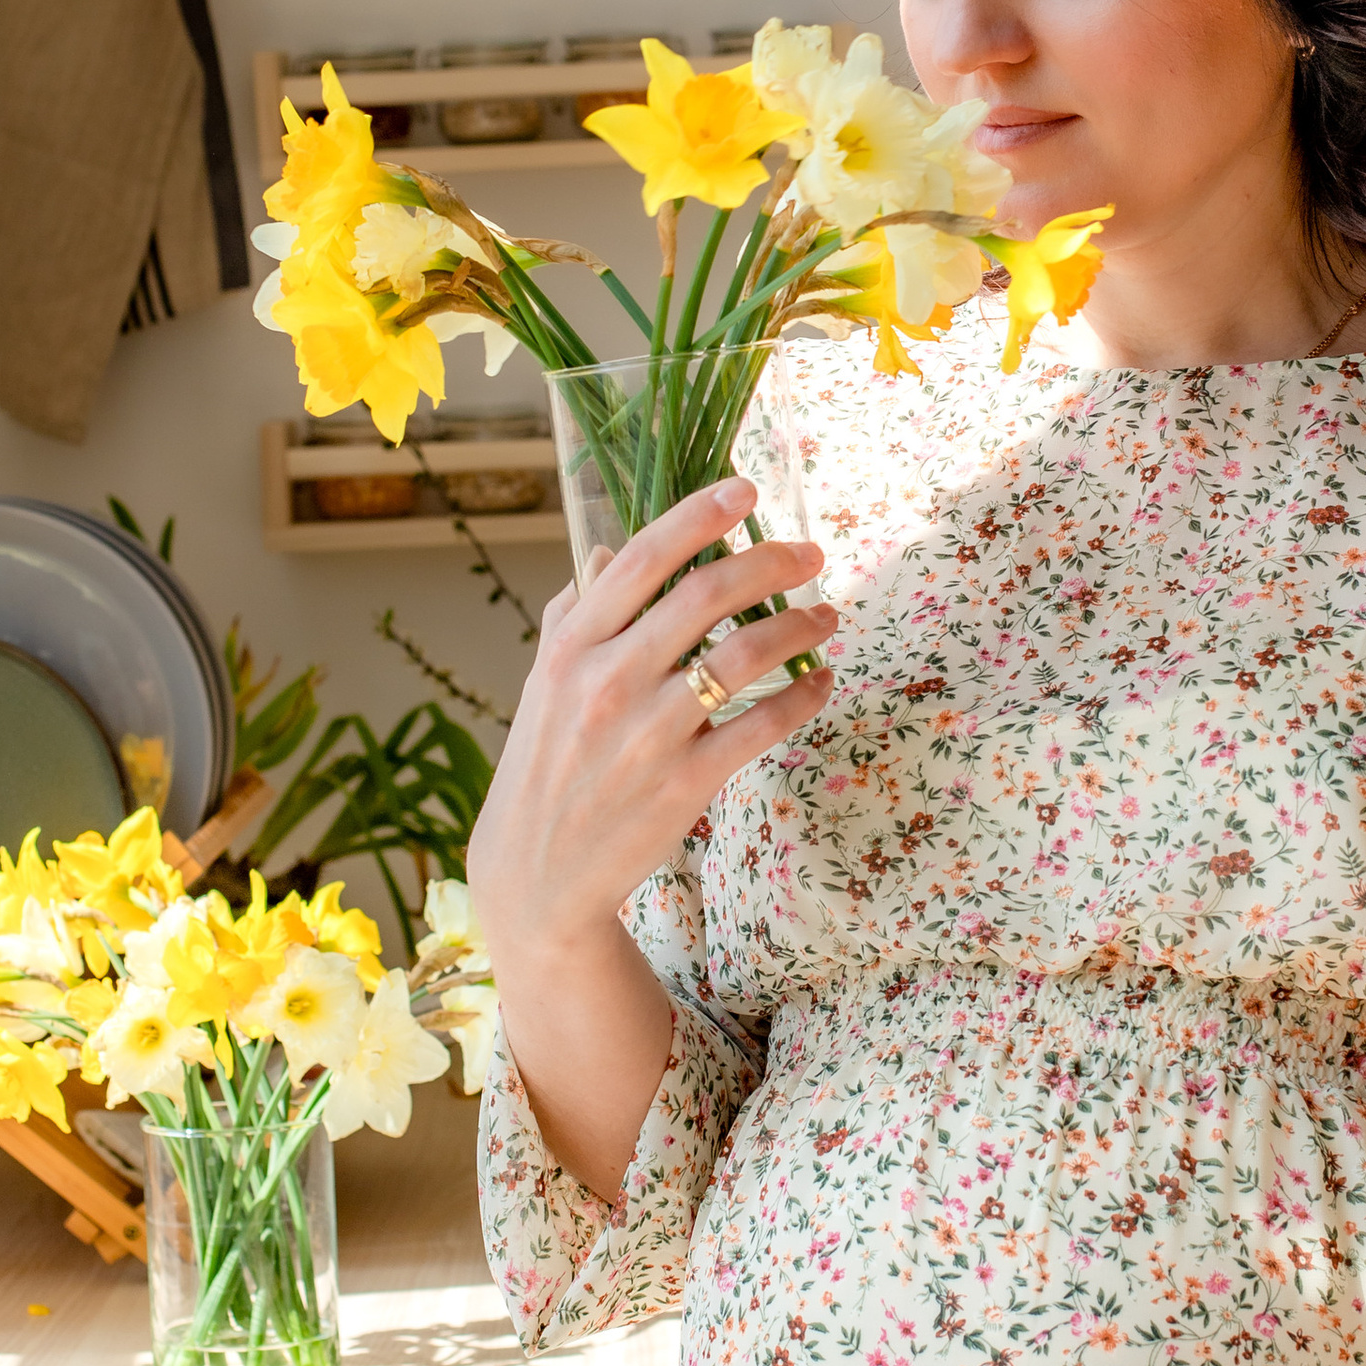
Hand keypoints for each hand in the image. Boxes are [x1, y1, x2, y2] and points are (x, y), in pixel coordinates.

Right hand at [468, 477, 836, 1196]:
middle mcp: (606, 681)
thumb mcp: (545, 683)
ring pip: (743, 655)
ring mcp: (647, 734)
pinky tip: (821, 681)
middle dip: (770, 563)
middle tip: (810, 554)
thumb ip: (577, 614)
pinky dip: (802, 695)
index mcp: (571, 645)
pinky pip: (760, 724)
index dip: (699, 515)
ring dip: (798, 626)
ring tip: (826, 616)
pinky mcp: (684, 784)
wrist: (538, 875)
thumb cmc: (547, 766)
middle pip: (704, 595)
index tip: (745, 489)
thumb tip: (612, 550)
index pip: (641, 557)